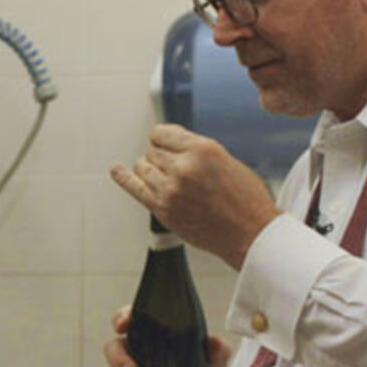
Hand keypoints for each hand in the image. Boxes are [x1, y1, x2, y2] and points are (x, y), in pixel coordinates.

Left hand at [109, 124, 278, 268]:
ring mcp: (170, 190)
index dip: (164, 139)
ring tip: (167, 178)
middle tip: (179, 170)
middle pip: (152, 151)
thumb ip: (194, 150)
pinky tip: (116, 171)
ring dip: (151, 169)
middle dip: (162, 157)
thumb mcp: (225, 160)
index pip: (161, 133)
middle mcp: (183, 167)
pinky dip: (123, 178)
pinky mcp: (163, 210)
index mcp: (202, 149)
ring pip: (143, 167)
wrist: (249, 233)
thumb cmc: (244, 198)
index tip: (167, 144)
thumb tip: (168, 144)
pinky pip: (134, 188)